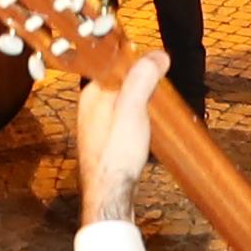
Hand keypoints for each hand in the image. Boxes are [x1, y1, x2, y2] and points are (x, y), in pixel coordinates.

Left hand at [74, 44, 165, 225]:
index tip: (157, 64)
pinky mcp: (106, 140)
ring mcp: (97, 124)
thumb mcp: (132, 110)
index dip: (136, 62)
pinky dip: (138, 117)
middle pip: (120, 82)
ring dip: (141, 101)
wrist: (110, 195)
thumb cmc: (116, 157)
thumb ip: (141, 80)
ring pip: (123, 101)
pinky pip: (124, 117)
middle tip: (160, 88)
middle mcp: (90, 107)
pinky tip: (146, 128)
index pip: (113, 64)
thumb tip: (157, 55)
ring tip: (157, 107)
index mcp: (91, 94)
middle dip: (142, 83)